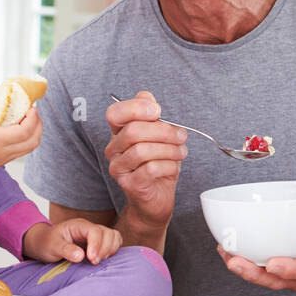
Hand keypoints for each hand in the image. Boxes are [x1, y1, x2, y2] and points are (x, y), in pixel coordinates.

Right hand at [0, 92, 41, 193]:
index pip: (26, 130)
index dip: (33, 118)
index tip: (32, 107)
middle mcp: (4, 152)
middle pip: (34, 141)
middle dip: (38, 125)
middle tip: (32, 112)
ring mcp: (3, 159)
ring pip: (29, 148)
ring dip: (34, 133)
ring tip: (26, 120)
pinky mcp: (0, 163)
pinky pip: (20, 152)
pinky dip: (25, 140)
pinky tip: (14, 130)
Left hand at [23, 219, 122, 263]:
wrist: (43, 243)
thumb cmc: (46, 243)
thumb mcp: (52, 246)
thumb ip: (66, 249)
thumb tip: (81, 256)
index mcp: (79, 226)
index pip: (95, 231)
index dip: (97, 245)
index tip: (92, 259)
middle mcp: (90, 228)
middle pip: (109, 233)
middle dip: (105, 249)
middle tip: (94, 262)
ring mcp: (96, 235)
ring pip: (114, 237)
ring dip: (110, 250)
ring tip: (98, 261)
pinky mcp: (99, 243)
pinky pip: (113, 243)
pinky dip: (112, 251)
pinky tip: (102, 260)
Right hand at [104, 91, 188, 232]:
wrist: (157, 198)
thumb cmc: (158, 164)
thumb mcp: (158, 137)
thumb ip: (151, 116)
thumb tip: (147, 96)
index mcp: (119, 132)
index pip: (115, 113)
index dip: (136, 108)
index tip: (158, 111)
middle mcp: (114, 149)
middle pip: (133, 131)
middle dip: (163, 131)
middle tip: (181, 135)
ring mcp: (119, 168)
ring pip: (142, 151)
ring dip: (169, 149)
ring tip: (181, 152)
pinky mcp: (130, 185)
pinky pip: (150, 169)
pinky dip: (168, 165)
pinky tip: (175, 166)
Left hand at [218, 174, 295, 291]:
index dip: (290, 268)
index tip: (272, 264)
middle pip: (280, 281)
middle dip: (254, 273)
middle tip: (234, 261)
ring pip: (269, 281)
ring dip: (245, 270)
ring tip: (225, 254)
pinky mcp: (289, 278)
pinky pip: (266, 277)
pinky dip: (248, 268)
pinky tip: (230, 254)